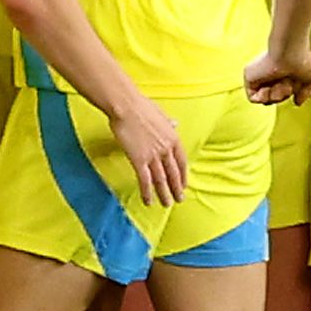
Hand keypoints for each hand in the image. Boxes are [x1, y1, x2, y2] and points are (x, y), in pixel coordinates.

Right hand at [105, 92, 188, 207]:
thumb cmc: (140, 106)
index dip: (183, 175)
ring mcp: (153, 155)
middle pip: (173, 173)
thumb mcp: (160, 114)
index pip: (182, 161)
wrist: (126, 106)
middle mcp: (166, 148)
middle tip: (179, 199)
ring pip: (161, 179)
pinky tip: (148, 201)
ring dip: (164, 193)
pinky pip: (145, 180)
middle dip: (176, 188)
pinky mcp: (139, 159)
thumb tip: (175, 124)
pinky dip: (147, 192)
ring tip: (166, 204)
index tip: (184, 184)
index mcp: (173, 137)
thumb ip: (168, 123)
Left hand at [245, 46, 310, 107]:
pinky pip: (253, 98)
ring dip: (276, 95)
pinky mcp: (249, 77)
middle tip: (288, 83)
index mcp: (281, 74)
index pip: (281, 94)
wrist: (290, 52)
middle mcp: (270, 75)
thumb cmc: (303, 60)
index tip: (294, 86)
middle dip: (283, 96)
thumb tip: (297, 102)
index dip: (287, 94)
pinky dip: (263, 97)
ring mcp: (259, 76)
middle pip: (274, 99)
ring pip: (265, 100)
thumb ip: (307, 92)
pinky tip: (269, 86)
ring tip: (281, 82)